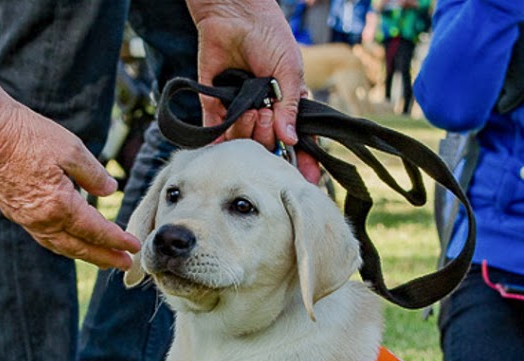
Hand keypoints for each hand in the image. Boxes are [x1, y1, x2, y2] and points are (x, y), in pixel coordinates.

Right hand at [0, 102, 138, 269]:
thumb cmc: (26, 135)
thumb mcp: (72, 149)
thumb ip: (94, 175)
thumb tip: (109, 191)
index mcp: (59, 206)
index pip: (95, 231)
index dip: (117, 240)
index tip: (134, 247)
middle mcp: (41, 220)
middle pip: (79, 247)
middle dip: (104, 257)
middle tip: (125, 264)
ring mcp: (25, 218)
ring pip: (60, 245)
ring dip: (84, 254)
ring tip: (102, 258)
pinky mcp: (15, 212)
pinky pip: (45, 237)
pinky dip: (63, 243)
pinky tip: (71, 240)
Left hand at [187, 0, 319, 181]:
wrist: (233, 14)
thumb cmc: (269, 36)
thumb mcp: (289, 71)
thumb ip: (289, 107)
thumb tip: (290, 140)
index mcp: (287, 106)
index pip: (298, 142)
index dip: (303, 163)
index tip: (309, 181)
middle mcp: (264, 113)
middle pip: (269, 146)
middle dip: (270, 138)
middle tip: (268, 114)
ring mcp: (239, 112)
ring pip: (245, 143)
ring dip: (249, 132)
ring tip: (251, 109)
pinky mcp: (215, 107)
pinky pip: (217, 135)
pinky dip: (221, 141)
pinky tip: (226, 139)